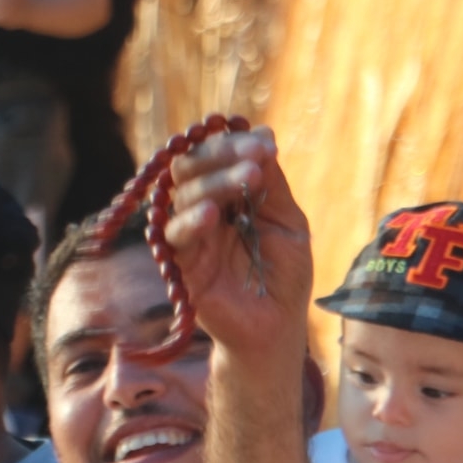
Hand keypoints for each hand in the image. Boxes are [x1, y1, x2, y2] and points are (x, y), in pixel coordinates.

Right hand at [163, 126, 313, 350]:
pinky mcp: (180, 264)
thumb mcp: (288, 223)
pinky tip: (213, 213)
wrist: (277, 328)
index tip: (264, 141)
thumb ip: (272, 184)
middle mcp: (201, 207)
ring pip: (183, 193)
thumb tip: (261, 135)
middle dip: (223, 154)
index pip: (216, 154)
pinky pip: (174, 235)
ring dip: (216, 181)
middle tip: (255, 156)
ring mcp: (189, 234)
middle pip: (192, 164)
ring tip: (248, 177)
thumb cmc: (284, 276)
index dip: (234, 142)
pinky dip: (191, 220)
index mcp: (225, 193)